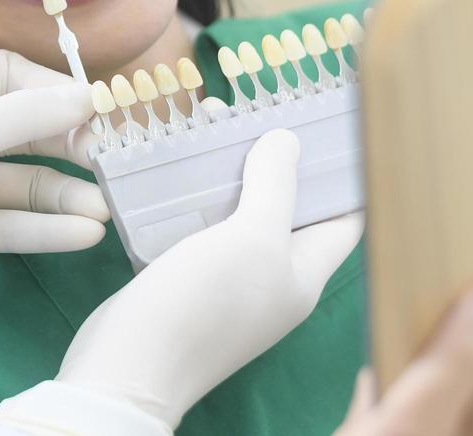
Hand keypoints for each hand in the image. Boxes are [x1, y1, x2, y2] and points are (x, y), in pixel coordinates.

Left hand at [0, 49, 106, 320]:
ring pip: (29, 182)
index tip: (98, 110)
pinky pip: (17, 223)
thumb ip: (26, 116)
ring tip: (109, 207)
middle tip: (114, 160)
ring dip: (68, 193)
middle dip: (72, 143)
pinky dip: (49, 227)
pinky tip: (86, 233)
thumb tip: (88, 94)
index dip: (57, 89)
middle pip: (30, 129)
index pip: (15, 76)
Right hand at [55, 128, 363, 427]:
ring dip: (226, 168)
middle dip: (273, 157)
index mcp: (302, 273)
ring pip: (234, 209)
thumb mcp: (253, 239)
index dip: (342, 173)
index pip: (342, 218)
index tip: (331, 124)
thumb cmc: (206, 304)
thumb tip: (289, 140)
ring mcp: (223, 276)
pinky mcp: (181, 273)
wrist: (130, 363)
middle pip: (284, 206)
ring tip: (211, 120)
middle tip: (256, 109)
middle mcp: (269, 275)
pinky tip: (175, 158)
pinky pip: (194, 222)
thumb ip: (276, 187)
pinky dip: (188, 189)